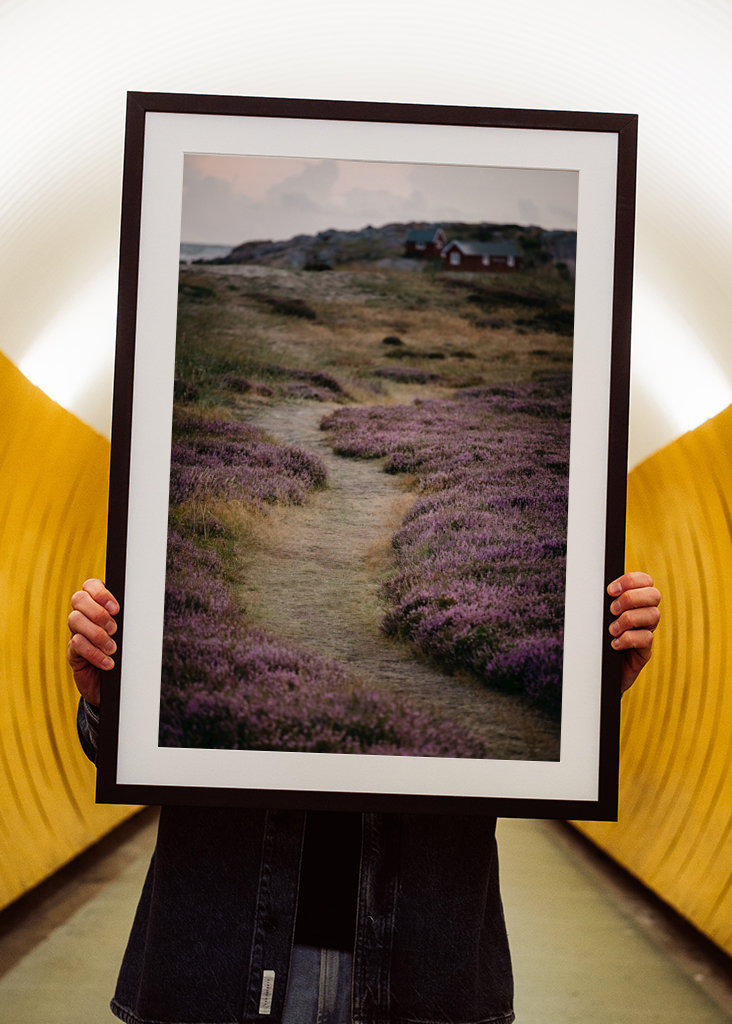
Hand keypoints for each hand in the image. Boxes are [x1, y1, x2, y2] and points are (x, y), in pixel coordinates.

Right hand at [67, 579, 119, 705]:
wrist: (116, 684)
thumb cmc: (126, 653)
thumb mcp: (130, 634)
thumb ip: (130, 620)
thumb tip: (143, 609)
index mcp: (98, 605)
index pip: (90, 585)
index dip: (100, 593)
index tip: (116, 608)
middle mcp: (84, 615)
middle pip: (78, 599)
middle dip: (97, 612)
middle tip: (114, 629)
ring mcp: (76, 632)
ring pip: (75, 620)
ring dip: (97, 634)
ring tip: (112, 648)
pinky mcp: (73, 652)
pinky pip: (76, 644)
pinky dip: (94, 653)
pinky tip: (108, 663)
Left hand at [607, 571, 660, 692]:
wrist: (596, 672)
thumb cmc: (595, 640)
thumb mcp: (597, 617)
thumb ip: (602, 602)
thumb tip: (591, 586)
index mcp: (634, 602)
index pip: (645, 581)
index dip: (631, 580)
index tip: (610, 590)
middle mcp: (644, 615)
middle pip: (654, 595)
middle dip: (631, 598)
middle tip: (612, 610)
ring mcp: (646, 632)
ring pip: (653, 615)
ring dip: (628, 619)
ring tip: (611, 630)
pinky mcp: (645, 651)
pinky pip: (646, 638)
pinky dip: (628, 639)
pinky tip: (614, 644)